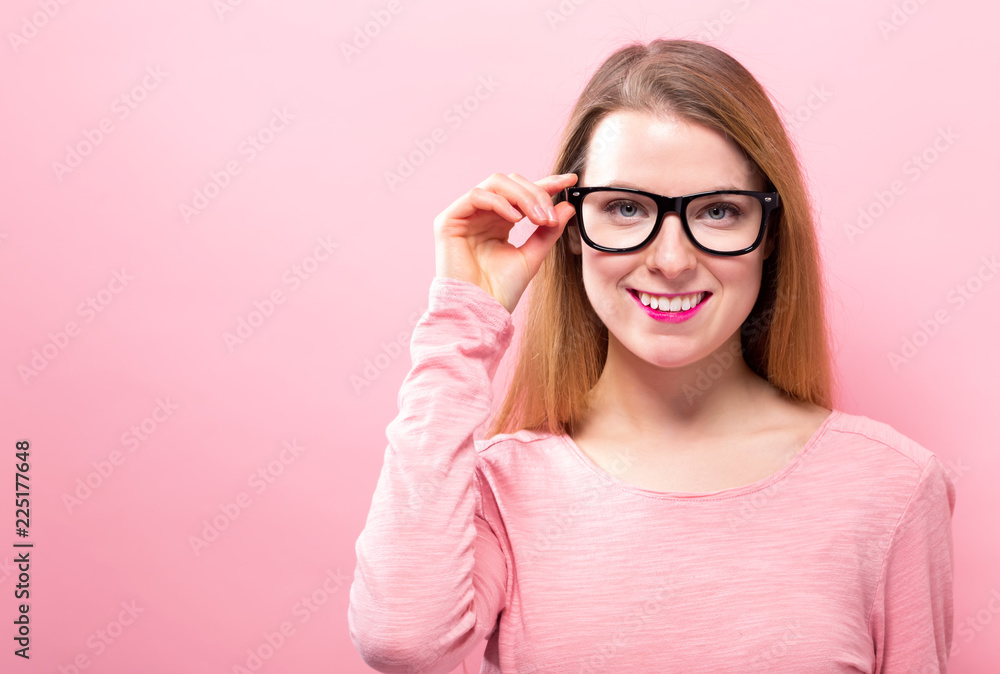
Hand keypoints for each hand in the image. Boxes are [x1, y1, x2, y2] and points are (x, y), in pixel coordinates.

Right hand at [433, 172, 577, 313]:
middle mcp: (482, 215)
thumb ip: (548, 231)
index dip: (546, 184)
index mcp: (499, 221)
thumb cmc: (500, 291)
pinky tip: (516, 220)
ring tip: (538, 218)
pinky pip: (477, 195)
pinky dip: (500, 202)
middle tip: (550, 216)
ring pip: (495, 183)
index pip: (522, 193)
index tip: (570, 181)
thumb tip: (567, 206)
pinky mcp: (448, 220)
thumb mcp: (532, 257)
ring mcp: (465, 216)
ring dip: (522, 196)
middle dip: (536, 194)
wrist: (479, 312)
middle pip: (511, 183)